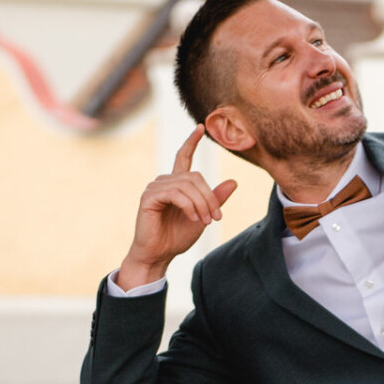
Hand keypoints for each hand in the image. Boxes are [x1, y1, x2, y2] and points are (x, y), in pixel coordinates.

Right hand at [116, 126, 236, 288]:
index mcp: (176, 184)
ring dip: (201, 204)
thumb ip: (215, 199)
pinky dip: (188, 206)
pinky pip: (175, 193)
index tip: (201, 128)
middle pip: (194, 176)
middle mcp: (165, 181)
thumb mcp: (203, 216)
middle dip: (209, 197)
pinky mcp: (149, 197)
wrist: (159, 255)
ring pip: (187, 185)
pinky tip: (193, 217)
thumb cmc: (177, 237)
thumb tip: (233, 182)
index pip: (183, 157)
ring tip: (204, 221)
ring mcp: (155, 187)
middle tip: (215, 217)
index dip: (192, 142)